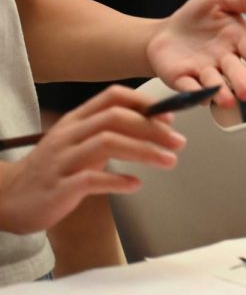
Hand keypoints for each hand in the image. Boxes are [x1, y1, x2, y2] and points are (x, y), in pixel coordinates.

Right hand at [0, 86, 184, 234]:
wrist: (8, 198)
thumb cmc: (55, 168)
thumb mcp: (80, 142)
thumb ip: (111, 131)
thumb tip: (157, 122)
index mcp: (76, 120)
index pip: (112, 97)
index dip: (144, 102)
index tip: (169, 115)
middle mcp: (68, 135)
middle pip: (115, 119)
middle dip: (152, 128)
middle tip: (179, 142)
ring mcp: (61, 161)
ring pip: (106, 143)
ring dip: (144, 151)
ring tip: (169, 160)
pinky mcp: (58, 188)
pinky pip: (90, 179)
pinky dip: (117, 181)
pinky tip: (136, 185)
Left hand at [146, 0, 245, 106]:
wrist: (167, 31)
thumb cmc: (199, 16)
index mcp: (238, 40)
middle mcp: (224, 60)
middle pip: (235, 72)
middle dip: (241, 82)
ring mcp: (203, 72)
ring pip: (214, 84)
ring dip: (220, 93)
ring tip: (226, 101)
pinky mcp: (183, 79)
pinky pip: (188, 87)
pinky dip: (194, 93)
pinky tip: (200, 98)